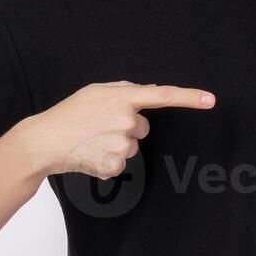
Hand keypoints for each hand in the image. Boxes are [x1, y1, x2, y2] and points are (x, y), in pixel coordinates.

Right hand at [17, 81, 215, 180]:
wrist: (44, 141)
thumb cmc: (67, 113)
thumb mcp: (94, 91)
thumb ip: (124, 90)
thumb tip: (149, 90)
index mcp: (122, 98)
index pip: (163, 95)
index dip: (189, 97)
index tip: (211, 100)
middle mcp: (126, 121)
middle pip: (143, 128)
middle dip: (127, 127)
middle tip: (100, 126)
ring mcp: (121, 145)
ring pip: (132, 147)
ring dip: (116, 145)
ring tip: (92, 140)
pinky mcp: (114, 166)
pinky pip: (121, 164)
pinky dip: (107, 161)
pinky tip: (90, 154)